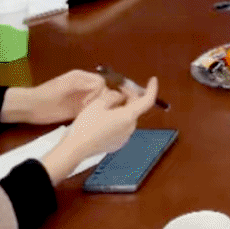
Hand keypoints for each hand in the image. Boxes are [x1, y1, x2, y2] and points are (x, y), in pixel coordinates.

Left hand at [2, 69, 106, 124]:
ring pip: (98, 102)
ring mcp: (81, 98)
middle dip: (103, 101)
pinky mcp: (77, 109)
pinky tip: (93, 120)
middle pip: (103, 92)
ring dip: (100, 108)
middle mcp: (84, 86)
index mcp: (81, 77)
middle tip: (99, 111)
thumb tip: (103, 87)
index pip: (102, 82)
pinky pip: (91, 110)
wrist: (30, 108)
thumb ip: (84, 84)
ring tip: (97, 117)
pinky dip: (94, 114)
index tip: (98, 103)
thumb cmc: (47, 96)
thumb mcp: (66, 86)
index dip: (103, 92)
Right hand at [40, 78, 159, 182]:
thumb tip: (120, 95)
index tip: (153, 80)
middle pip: (135, 108)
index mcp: (128, 117)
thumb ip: (113, 96)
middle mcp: (130, 128)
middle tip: (116, 89)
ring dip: (122, 107)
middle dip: (129, 96)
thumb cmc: (87, 125)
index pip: (147, 101)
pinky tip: (104, 116)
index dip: (152, 89)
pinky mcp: (117, 143)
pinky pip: (121, 127)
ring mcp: (124, 138)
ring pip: (128, 117)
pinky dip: (117, 118)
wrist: (76, 148)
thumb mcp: (98, 104)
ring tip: (106, 102)